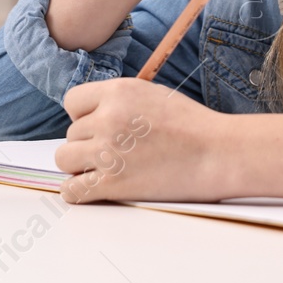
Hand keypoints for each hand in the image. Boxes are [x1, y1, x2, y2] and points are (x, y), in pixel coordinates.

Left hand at [55, 78, 231, 203]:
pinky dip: (77, 191)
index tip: (97, 126)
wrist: (218, 153)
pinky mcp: (113, 183)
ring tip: (103, 168)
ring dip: (80, 165)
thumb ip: (118, 101)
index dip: (83, 115)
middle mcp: (107, 118)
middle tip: (114, 151)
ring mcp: (108, 151)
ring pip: (64, 159)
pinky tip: (92, 188)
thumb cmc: (192, 126)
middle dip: (87, 143)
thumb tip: (92, 113)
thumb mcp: (151, 94)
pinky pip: (72, 190)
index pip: (72, 101)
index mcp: (117, 92)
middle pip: (71, 134)